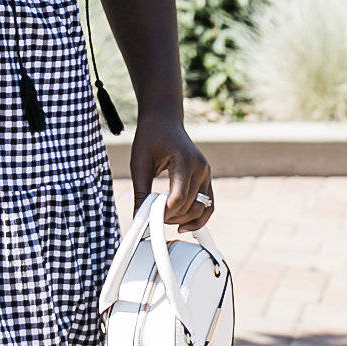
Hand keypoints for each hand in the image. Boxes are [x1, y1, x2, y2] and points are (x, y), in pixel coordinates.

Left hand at [130, 112, 212, 230]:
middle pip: (190, 205)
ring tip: (164, 219)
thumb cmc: (150, 137)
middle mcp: (200, 167)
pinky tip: (183, 225)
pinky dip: (198, 217)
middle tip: (152, 218)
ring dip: (184, 219)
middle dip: (171, 217)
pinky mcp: (206, 177)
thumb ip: (140, 192)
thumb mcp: (139, 163)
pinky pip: (208, 204)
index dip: (164, 212)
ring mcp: (206, 172)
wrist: (163, 120)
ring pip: (202, 208)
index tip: (149, 217)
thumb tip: (138, 217)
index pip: (178, 197)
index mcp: (184, 160)